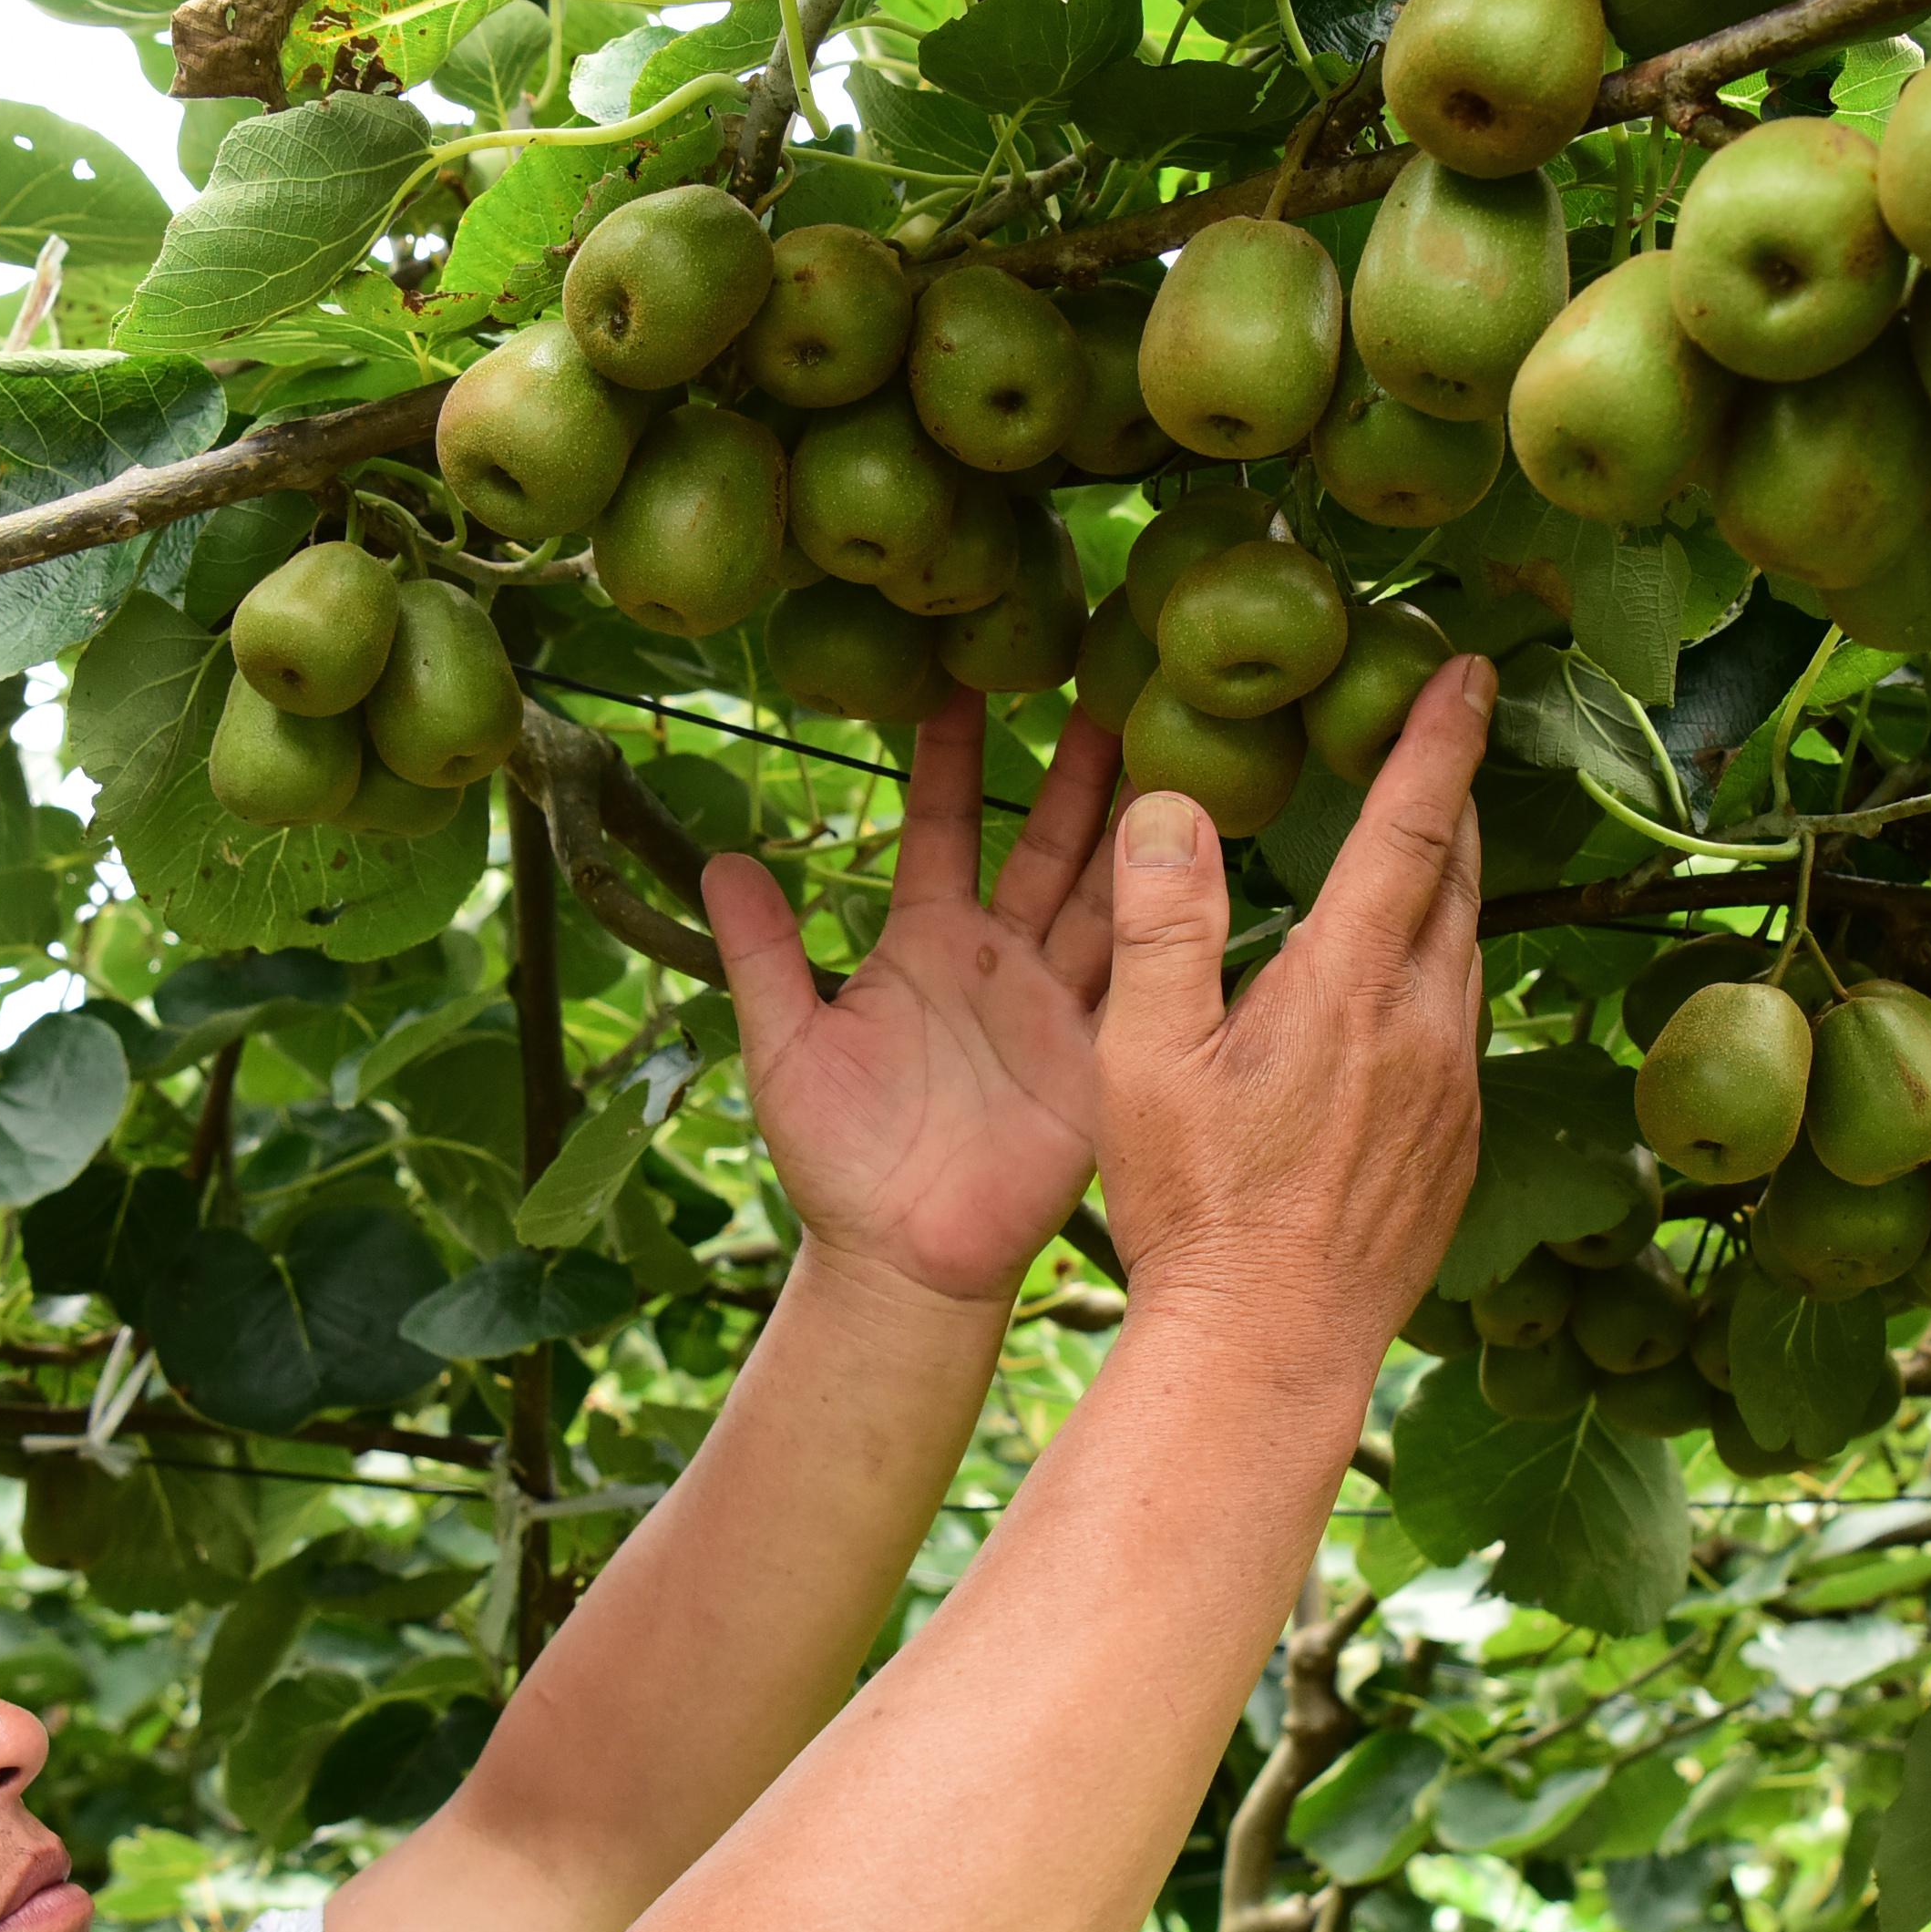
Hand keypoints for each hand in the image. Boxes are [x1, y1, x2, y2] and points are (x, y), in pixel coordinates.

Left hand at [700, 695, 1119, 1308]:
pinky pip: (1148, 979)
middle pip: (1051, 839)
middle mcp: (1001, 958)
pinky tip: (1211, 859)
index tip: (960, 672)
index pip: (944, 825)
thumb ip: (764, 956)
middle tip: (1110, 670)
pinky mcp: (1104, 1056)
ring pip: (1112, 891)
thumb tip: (719, 860)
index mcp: (925, 942)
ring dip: (1144, 821)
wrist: (900, 1261)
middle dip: (1081, 761)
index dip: (949, 754)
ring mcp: (1060, 1004)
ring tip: (1180, 737)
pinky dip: (1179, 920)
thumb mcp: (785, 1048)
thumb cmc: (836, 1163)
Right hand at [1091, 656, 1493, 1354]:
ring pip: (1467, 957)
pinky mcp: (1457, 1146)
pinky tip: (1398, 997)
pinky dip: (1438, 980)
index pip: (1413, 827)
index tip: (1471, 670)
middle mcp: (1426, 1025)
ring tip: (1422, 854)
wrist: (1270, 1348)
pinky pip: (1460, 1031)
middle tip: (1440, 741)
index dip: (1441, 739)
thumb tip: (1170, 803)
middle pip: (1459, 880)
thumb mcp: (1146, 1060)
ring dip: (1449, 893)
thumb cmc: (1197, 1208)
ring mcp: (1453, 1090)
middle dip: (1450, 802)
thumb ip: (1165, 924)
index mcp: (1350, 985)